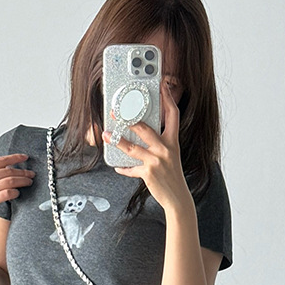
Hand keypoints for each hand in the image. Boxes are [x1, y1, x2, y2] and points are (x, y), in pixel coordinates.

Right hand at [0, 153, 35, 233]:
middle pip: (9, 171)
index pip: (1, 161)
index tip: (25, 157)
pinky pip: (6, 194)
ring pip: (10, 181)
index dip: (15, 158)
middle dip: (23, 172)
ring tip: (29, 182)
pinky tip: (18, 193)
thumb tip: (5, 171)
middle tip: (32, 174)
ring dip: (22, 181)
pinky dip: (15, 192)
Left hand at [105, 79, 189, 213]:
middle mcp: (166, 149)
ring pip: (132, 147)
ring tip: (107, 134)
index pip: (172, 115)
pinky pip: (131, 169)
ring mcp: (157, 161)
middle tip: (117, 111)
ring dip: (117, 141)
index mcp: (173, 142)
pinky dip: (123, 168)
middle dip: (130, 119)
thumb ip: (158, 144)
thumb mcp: (171, 155)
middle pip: (145, 128)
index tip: (161, 86)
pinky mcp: (149, 173)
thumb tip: (140, 132)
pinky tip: (117, 166)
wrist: (178, 198)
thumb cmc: (172, 175)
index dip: (167, 99)